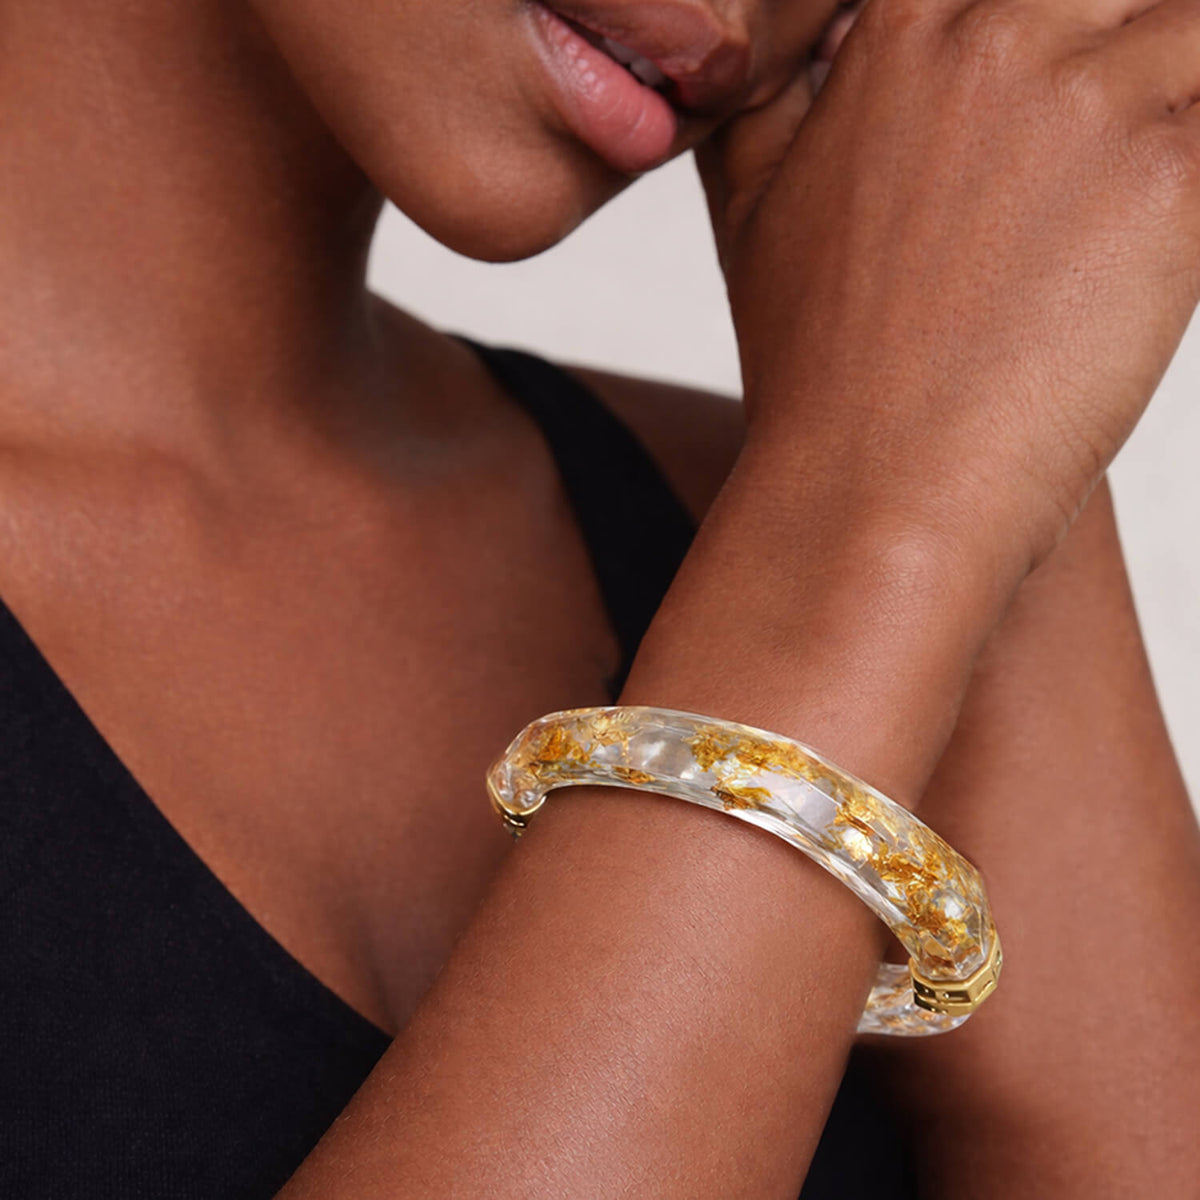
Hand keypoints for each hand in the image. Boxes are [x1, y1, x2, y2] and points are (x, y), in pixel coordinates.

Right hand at [700, 0, 1199, 566]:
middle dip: (1132, 62)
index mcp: (900, 34)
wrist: (869, 491)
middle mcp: (998, 35)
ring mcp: (1091, 98)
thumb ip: (783, 100)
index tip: (1058, 123)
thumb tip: (822, 51)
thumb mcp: (754, 210)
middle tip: (1092, 189)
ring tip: (1134, 210)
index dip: (1058, 36)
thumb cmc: (818, 375)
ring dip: (1181, 108)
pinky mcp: (1175, 176)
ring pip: (1193, 36)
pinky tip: (1171, 237)